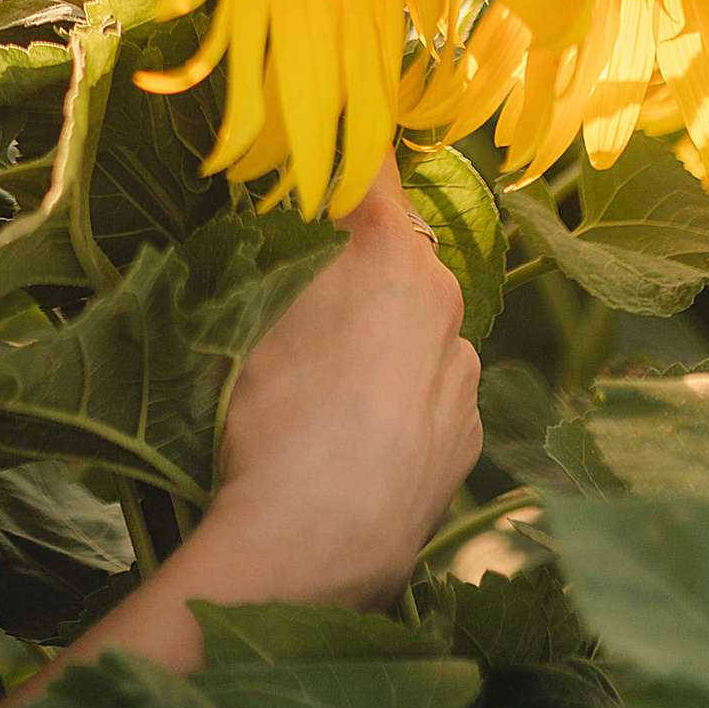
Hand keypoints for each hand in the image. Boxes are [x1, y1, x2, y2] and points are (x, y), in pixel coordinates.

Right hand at [208, 159, 482, 608]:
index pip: (370, 166)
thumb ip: (271, 255)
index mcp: (388, 251)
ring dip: (382, 333)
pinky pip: (433, 389)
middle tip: (296, 292)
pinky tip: (355, 432)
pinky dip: (401, 395)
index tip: (311, 158)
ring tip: (323, 384)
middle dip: (353, 261)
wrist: (308, 549)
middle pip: (397, 252)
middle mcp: (442, 298)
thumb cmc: (261, 421)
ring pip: (418, 326)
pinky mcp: (467, 434)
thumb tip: (281, 224)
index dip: (336, 158)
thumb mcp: (241, 315)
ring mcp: (464, 371)